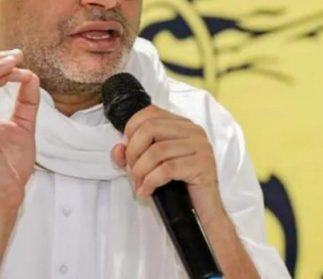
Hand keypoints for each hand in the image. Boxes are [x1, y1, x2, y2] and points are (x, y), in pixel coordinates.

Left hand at [110, 105, 225, 222]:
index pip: (150, 113)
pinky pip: (168, 169)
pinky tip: (146, 191)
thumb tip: (118, 149)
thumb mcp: (152, 165)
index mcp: (182, 125)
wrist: (204, 210)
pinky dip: (151, 181)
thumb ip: (134, 153)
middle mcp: (193, 131)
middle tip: (132, 172)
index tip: (126, 150)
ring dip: (140, 170)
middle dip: (133, 151)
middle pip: (151, 128)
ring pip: (157, 150)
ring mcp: (201, 147)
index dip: (131, 129)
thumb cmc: (178, 185)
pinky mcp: (203, 166)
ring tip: (138, 184)